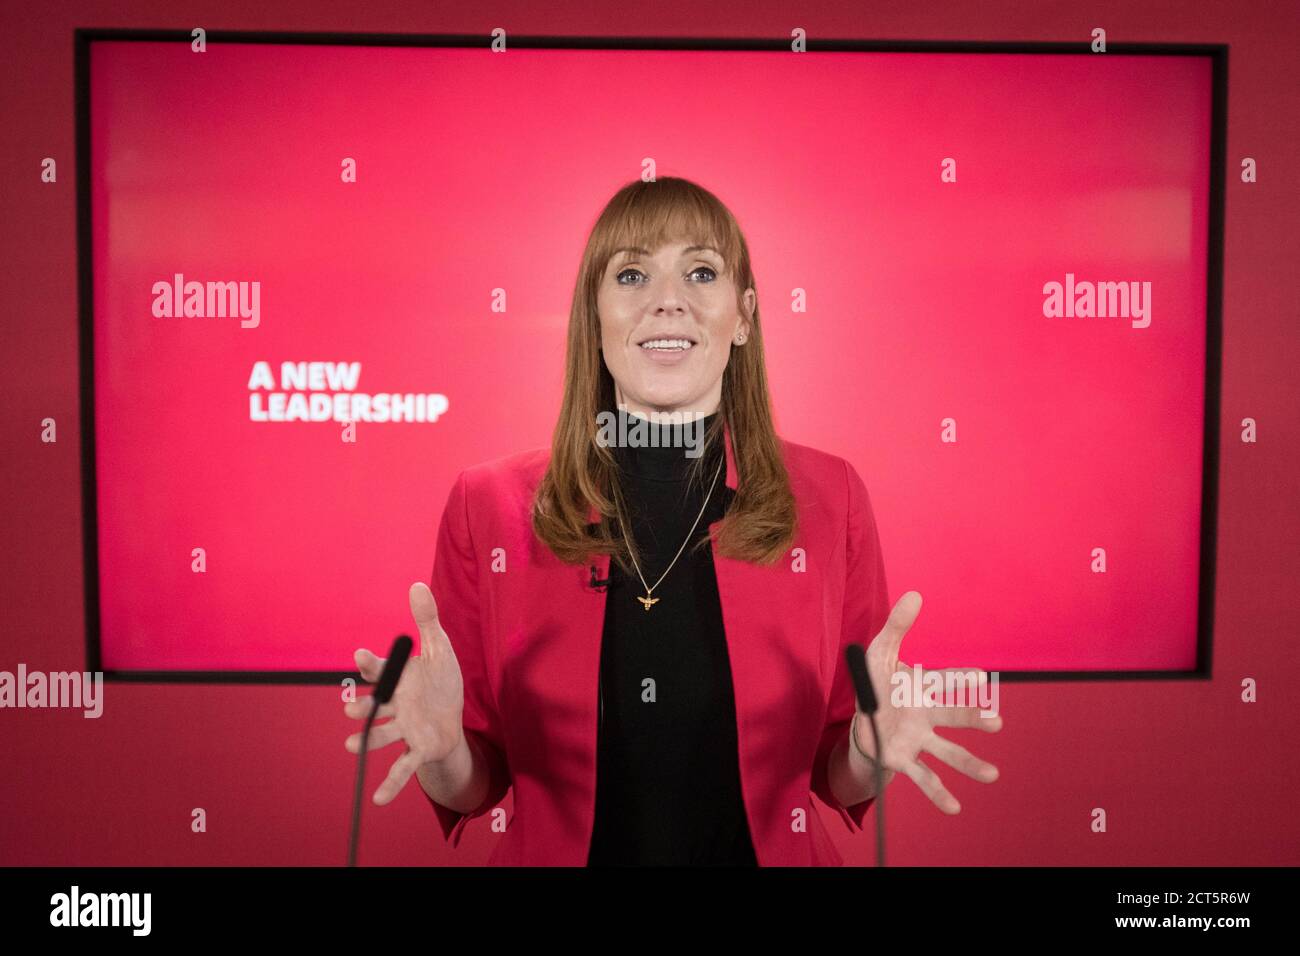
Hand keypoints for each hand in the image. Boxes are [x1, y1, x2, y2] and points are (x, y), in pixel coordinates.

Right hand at [343, 582, 466, 804]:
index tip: (362, 655)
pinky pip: (401, 768)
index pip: (380, 671)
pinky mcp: (417, 749)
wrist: (454, 715)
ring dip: (365, 741)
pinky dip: (389, 784)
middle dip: (361, 706)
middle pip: (373, 705)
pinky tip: (378, 801)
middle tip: (351, 707)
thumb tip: (416, 584)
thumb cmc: (441, 681)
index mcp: (399, 680)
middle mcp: (395, 705)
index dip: (371, 664)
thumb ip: (427, 619)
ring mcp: (403, 728)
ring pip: (381, 735)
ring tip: (352, 745)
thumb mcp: (438, 648)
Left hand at [852, 591, 1002, 813]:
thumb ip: (898, 627)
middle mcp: (927, 715)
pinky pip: (923, 777)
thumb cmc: (877, 685)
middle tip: (996, 722)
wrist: (862, 722)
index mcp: (923, 689)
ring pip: (947, 752)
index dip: (960, 679)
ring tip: (992, 775)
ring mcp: (918, 740)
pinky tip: (955, 808)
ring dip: (969, 763)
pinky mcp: (904, 759)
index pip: (944, 682)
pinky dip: (938, 793)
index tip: (980, 677)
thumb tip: (915, 594)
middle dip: (973, 717)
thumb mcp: (880, 653)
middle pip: (953, 716)